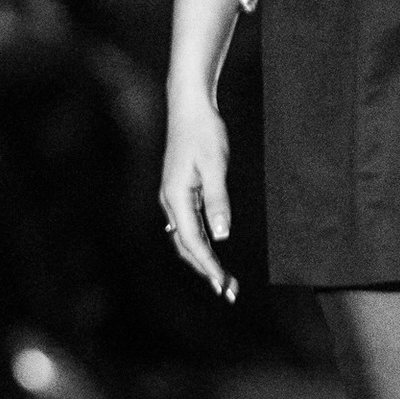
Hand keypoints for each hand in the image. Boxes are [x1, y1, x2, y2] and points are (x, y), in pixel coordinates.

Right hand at [160, 98, 238, 305]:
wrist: (190, 106)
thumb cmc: (204, 132)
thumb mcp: (215, 166)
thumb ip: (217, 201)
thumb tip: (221, 235)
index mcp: (176, 198)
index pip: (193, 242)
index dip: (208, 266)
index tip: (223, 285)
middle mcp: (171, 202)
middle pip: (186, 246)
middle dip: (206, 270)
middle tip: (229, 291)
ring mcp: (174, 197)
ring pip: (186, 238)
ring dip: (204, 260)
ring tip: (223, 279)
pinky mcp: (181, 191)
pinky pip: (189, 226)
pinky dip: (201, 244)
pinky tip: (211, 252)